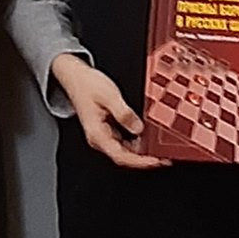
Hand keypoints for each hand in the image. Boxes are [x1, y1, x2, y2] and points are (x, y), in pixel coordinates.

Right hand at [54, 56, 165, 170]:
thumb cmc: (87, 84)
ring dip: (142, 152)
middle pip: (124, 156)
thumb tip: (138, 129)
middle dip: (145, 159)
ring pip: (125, 150)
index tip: (156, 161)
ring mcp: (103, 135)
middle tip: (164, 158)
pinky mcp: (107, 129)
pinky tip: (147, 138)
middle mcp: (99, 138)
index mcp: (97, 134)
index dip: (140, 162)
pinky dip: (136, 142)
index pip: (121, 156)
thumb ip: (124, 113)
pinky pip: (124, 141)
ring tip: (159, 150)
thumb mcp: (109, 96)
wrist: (74, 76)